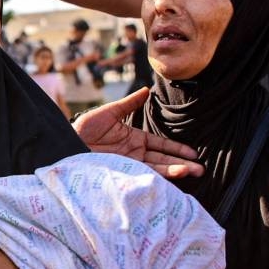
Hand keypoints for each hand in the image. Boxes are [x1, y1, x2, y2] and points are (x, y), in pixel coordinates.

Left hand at [73, 87, 203, 178]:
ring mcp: (129, 165)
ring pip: (157, 169)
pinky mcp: (122, 173)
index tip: (194, 153)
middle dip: (182, 164)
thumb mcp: (109, 113)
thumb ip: (129, 104)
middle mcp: (134, 154)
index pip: (161, 145)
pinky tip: (171, 178)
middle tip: (201, 169)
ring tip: (192, 172)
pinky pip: (143, 176)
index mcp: (134, 139)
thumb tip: (147, 90)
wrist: (66, 143)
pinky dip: (157, 177)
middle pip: (163, 160)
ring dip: (175, 171)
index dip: (177, 149)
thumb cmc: (83, 127)